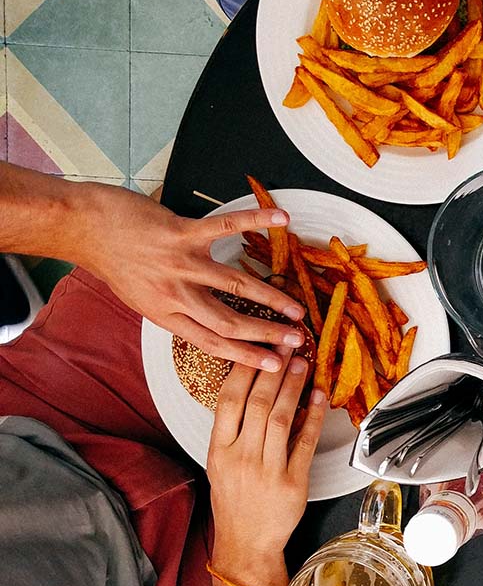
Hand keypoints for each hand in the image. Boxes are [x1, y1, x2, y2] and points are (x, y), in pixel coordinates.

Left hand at [75, 182, 305, 370]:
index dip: (246, 356)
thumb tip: (208, 320)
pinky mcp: (181, 233)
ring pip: (235, 285)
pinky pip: (225, 227)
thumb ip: (175, 309)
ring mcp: (180, 263)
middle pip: (229, 322)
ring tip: (297, 307)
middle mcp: (175, 294)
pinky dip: (255, 221)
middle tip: (296, 340)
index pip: (212, 342)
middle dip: (267, 333)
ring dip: (270, 297)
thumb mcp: (141, 298)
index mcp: (166, 315)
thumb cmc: (113, 261)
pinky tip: (281, 219)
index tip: (274, 365)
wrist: (84, 228)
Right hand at [207, 353, 325, 585]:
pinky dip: (314, 417)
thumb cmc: (234, 500)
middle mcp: (241, 457)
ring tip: (302, 363)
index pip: (228, 400)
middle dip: (273, 370)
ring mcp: (267, 470)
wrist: (246, 543)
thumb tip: (256, 389)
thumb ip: (234, 429)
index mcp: (219, 450)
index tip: (257, 347)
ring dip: (294, 387)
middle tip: (286, 345)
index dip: (244, 370)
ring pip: (282, 418)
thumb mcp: (221, 463)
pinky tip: (319, 397)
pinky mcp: (293, 482)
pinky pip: (306, 443)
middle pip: (258, 403)